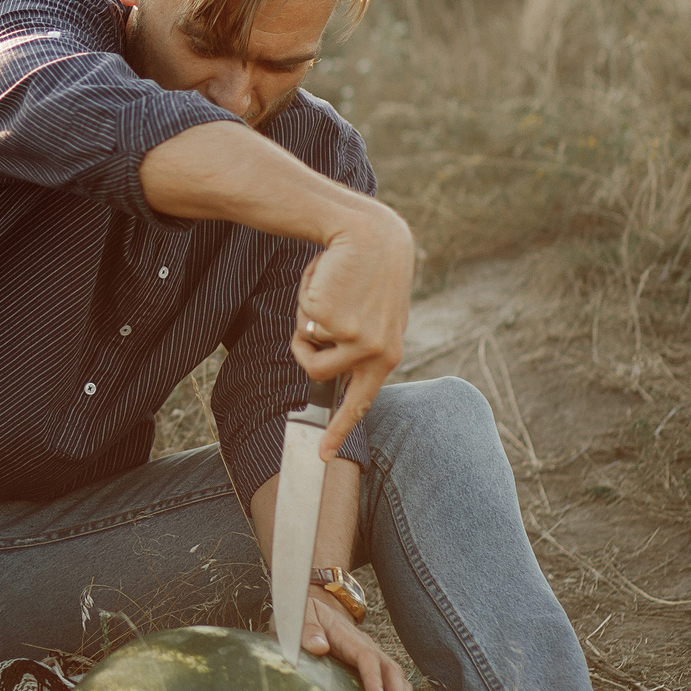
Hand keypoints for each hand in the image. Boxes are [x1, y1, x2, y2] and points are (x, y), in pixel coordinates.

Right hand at [292, 204, 412, 454]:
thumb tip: (323, 364)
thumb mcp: (370, 314)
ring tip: (325, 292)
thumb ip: (355, 343)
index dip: (338, 430)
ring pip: (306, 349)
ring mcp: (356, 339)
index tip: (323, 455)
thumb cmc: (365, 273)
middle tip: (306, 325)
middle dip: (302, 351)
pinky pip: (302, 321)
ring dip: (303, 323)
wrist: (370, 235)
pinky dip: (306, 297)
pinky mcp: (335, 321)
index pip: (360, 402)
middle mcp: (376, 354)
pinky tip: (329, 277)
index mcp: (388, 356)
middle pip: (318, 373)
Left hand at [300, 589, 421, 690]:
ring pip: (399, 682)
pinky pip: (397, 689)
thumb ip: (308, 629)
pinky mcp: (377, 671)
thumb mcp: (301, 615)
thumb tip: (319, 646)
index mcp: (349, 637)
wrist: (314, 612)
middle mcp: (369, 648)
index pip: (366, 656)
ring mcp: (376, 660)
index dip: (373, 677)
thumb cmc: (305, 616)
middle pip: (390, 672)